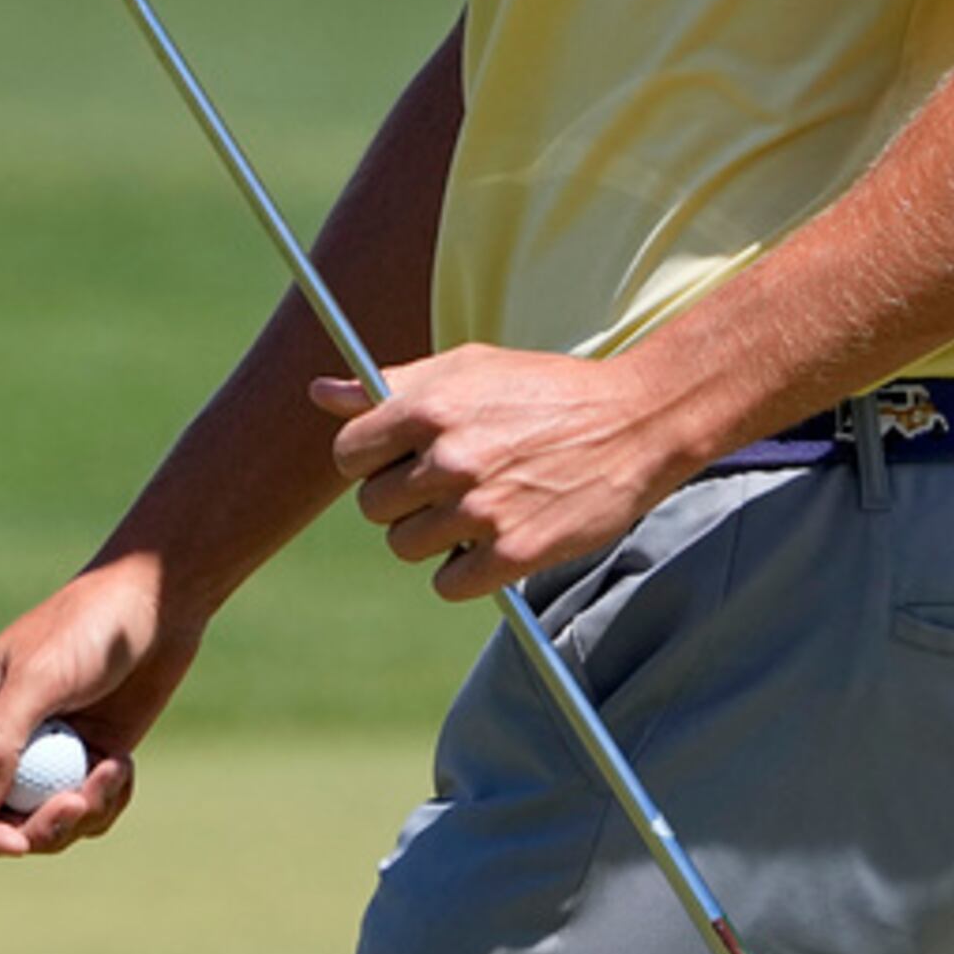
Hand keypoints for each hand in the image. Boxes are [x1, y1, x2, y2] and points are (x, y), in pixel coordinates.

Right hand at [0, 555, 194, 859]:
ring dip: (81, 815)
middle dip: (38, 829)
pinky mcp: (87, 761)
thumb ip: (1, 740)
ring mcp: (45, 757)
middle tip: (80, 803)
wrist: (154, 603)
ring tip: (113, 769)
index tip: (16, 842)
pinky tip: (124, 764)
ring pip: (43, 827)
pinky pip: (85, 813)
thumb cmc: (89, 625)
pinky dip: (106, 802)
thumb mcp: (40, 677)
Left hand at [313, 345, 693, 601]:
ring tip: (474, 509)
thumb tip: (319, 390)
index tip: (397, 458)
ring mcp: (482, 510)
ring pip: (406, 546)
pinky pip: (448, 583)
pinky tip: (491, 541)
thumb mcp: (469, 369)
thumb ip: (391, 385)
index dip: (369, 458)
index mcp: (432, 407)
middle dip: (401, 499)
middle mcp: (451, 459)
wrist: (634, 421)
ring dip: (431, 536)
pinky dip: (463, 571)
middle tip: (444, 484)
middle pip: (373, 506)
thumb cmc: (544, 390)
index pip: (349, 452)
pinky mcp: (514, 554)